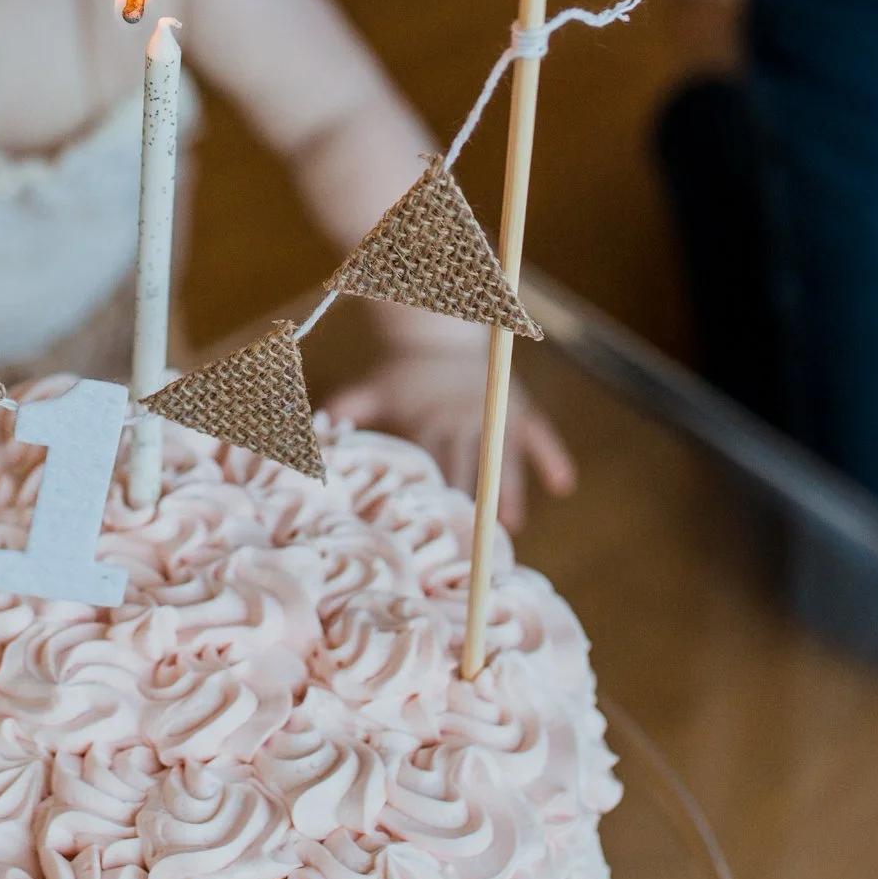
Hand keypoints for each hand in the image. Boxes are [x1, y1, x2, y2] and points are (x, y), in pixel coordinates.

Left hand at [324, 350, 575, 530]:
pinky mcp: (521, 408)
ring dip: (508, 491)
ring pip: (503, 458)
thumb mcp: (372, 388)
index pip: (429, 465)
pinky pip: (542, 433)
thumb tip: (314, 427)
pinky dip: (552, 457)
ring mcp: (493, 414)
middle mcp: (461, 420)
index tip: (431, 530)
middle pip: (467, 469)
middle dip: (470, 505)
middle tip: (474, 546)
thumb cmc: (401, 373)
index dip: (431, 497)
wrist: (439, 332)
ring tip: (511, 525)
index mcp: (426, 422)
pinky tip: (562, 485)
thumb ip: (348, 409)